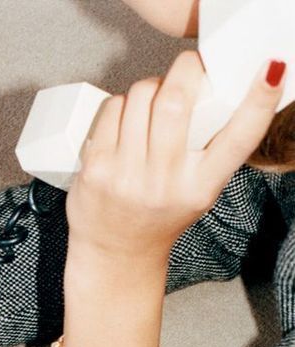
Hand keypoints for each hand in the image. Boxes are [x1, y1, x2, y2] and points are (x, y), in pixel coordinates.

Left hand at [65, 50, 286, 265]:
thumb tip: (217, 87)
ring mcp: (127, 177)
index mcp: (201, 187)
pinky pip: (113, 109)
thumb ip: (213, 148)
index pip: (239, 139)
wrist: (118, 253)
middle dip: (183, 71)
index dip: (260, 100)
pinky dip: (121, 105)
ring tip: (152, 105)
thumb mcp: (199, 188)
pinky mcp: (96, 170)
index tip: (271, 70)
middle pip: (176, 101)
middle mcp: (165, 183)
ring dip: (150, 88)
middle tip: (187, 71)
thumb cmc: (161, 213)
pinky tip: (125, 122)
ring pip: (142, 96)